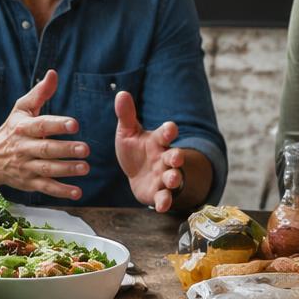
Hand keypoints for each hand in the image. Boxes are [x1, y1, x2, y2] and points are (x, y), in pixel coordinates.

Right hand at [0, 70, 87, 199]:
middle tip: (86, 149)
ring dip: (66, 170)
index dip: (58, 125)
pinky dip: (61, 191)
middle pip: (46, 150)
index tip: (74, 124)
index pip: (41, 125)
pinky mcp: (28, 183)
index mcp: (23, 128)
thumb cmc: (12, 128)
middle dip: (66, 150)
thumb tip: (53, 74)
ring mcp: (25, 167)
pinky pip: (45, 188)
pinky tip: (77, 192)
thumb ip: (40, 93)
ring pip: (47, 169)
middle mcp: (23, 148)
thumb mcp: (22, 108)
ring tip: (85, 168)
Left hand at [113, 90, 185, 212]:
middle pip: (175, 157)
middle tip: (176, 157)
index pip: (166, 133)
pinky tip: (162, 205)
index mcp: (158, 141)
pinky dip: (164, 201)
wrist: (136, 174)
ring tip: (172, 179)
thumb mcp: (128, 132)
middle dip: (177, 157)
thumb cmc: (135, 150)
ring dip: (174, 178)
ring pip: (173, 177)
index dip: (168, 131)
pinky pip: (164, 198)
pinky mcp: (158, 193)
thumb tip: (121, 93)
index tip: (169, 129)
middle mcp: (164, 158)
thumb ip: (126, 115)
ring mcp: (163, 177)